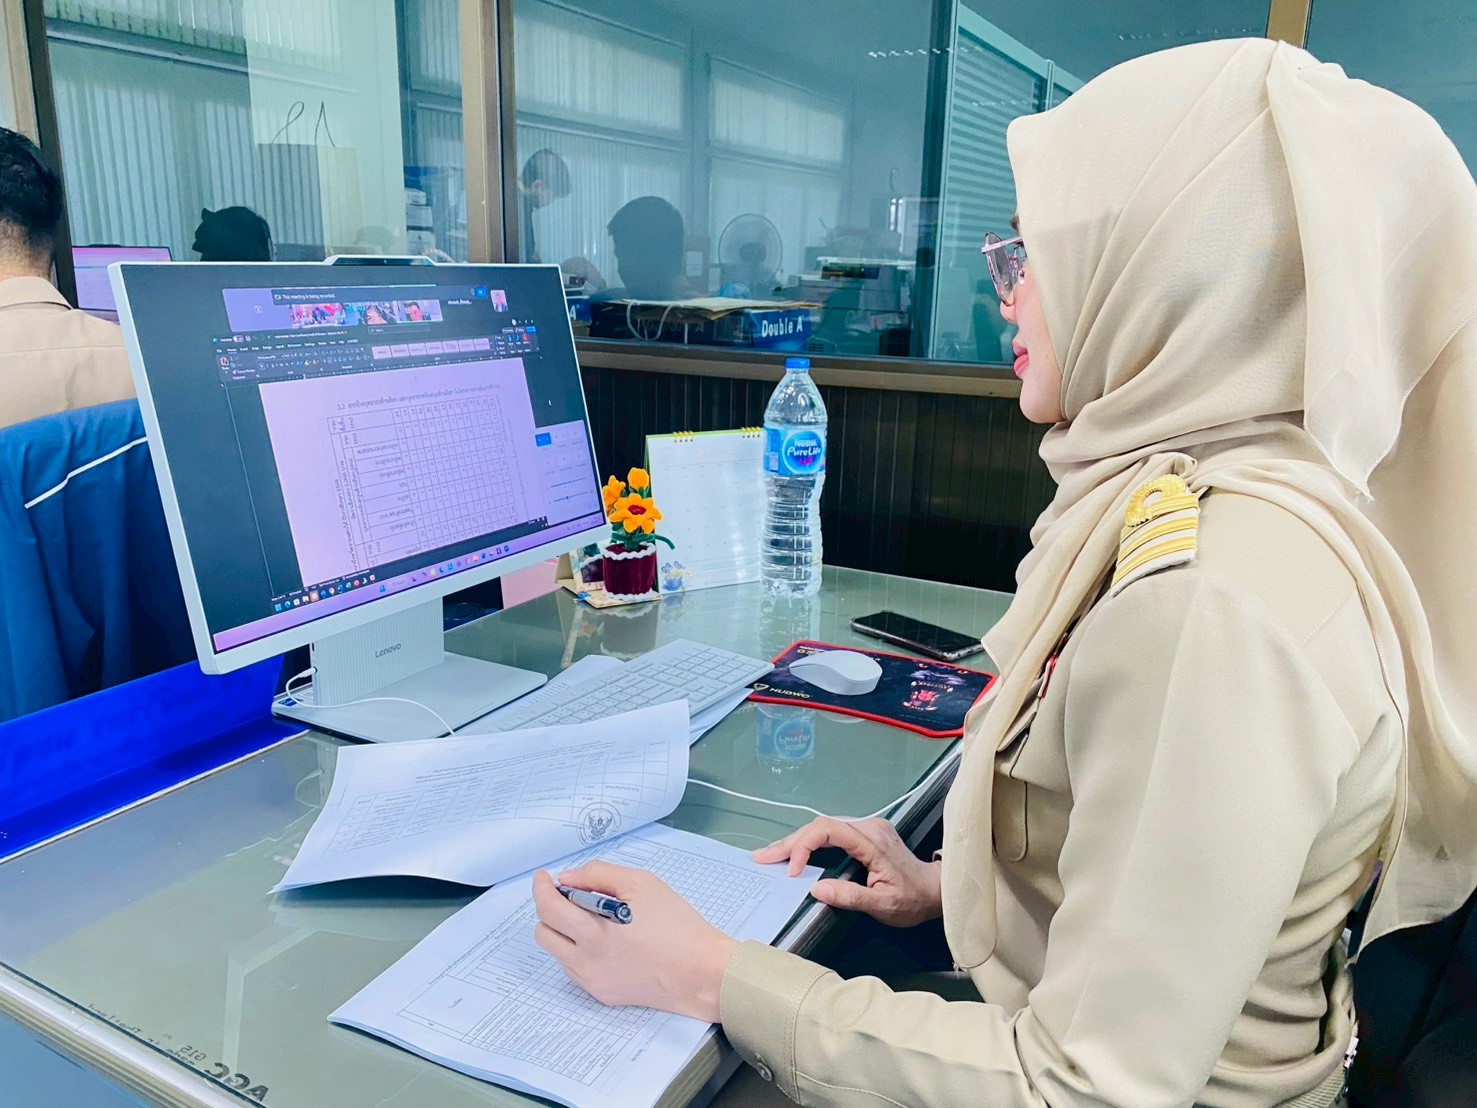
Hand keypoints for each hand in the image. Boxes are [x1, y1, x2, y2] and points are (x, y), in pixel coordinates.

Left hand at [532, 863, 737, 1022]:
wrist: (700, 972)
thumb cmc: (677, 926)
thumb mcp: (641, 883)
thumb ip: (598, 874)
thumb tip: (567, 879)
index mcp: (596, 933)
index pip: (548, 908)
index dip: (541, 888)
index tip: (544, 877)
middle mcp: (587, 962)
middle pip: (544, 931)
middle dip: (549, 908)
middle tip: (568, 895)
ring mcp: (593, 982)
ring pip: (556, 951)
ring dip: (562, 929)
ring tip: (590, 917)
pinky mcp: (601, 994)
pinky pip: (573, 968)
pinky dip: (577, 949)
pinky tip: (603, 939)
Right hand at [753, 817, 941, 927]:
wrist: (935, 891)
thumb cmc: (912, 900)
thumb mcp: (883, 906)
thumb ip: (850, 896)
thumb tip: (814, 889)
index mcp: (871, 841)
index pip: (829, 831)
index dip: (805, 847)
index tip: (792, 872)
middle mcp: (867, 827)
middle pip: (821, 826)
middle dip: (789, 843)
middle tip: (761, 858)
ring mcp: (866, 827)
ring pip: (823, 828)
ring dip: (795, 842)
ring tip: (770, 856)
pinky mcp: (864, 833)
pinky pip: (830, 834)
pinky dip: (808, 844)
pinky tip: (793, 854)